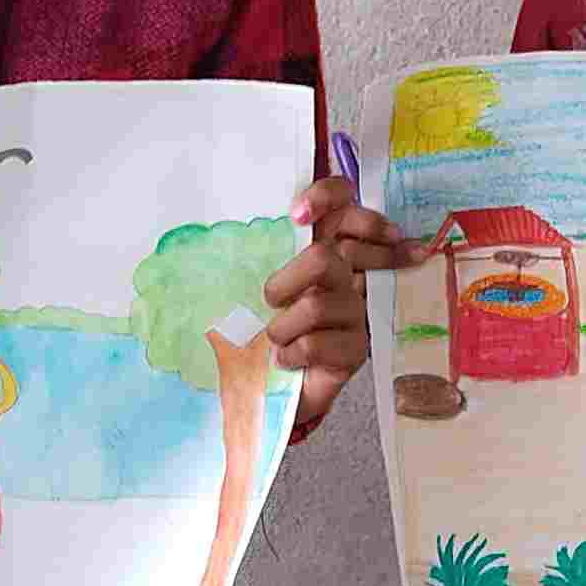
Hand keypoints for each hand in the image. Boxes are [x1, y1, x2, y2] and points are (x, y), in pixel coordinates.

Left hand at [263, 181, 400, 435]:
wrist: (272, 387)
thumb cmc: (260, 330)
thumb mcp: (258, 287)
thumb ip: (264, 253)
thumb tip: (229, 230)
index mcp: (325, 246)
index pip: (343, 200)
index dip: (325, 197)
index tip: (297, 214)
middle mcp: (347, 272)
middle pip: (324, 257)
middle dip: (286, 282)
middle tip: (270, 299)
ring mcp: (356, 310)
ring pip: (317, 304)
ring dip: (282, 327)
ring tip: (274, 339)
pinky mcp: (357, 349)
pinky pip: (317, 344)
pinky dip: (291, 353)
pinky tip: (285, 360)